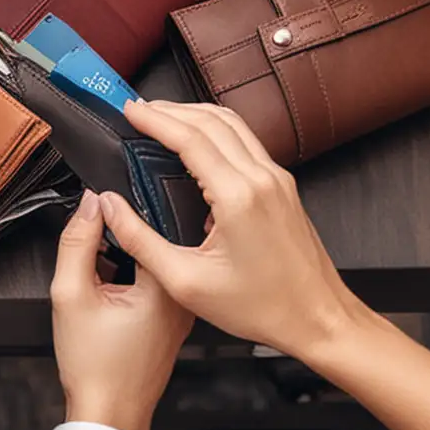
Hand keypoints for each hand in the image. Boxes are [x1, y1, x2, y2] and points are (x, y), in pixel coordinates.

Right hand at [50, 191, 191, 429]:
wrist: (109, 415)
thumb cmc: (95, 368)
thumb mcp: (71, 294)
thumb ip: (77, 240)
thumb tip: (89, 202)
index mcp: (167, 286)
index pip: (149, 222)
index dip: (117, 210)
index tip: (93, 210)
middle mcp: (184, 296)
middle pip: (156, 237)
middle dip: (124, 228)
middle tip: (94, 235)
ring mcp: (182, 310)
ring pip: (157, 257)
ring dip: (130, 249)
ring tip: (102, 258)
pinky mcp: (175, 319)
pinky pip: (157, 278)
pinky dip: (134, 270)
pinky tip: (112, 282)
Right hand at [97, 100, 364, 360]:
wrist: (319, 319)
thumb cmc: (262, 307)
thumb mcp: (186, 282)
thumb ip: (140, 241)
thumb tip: (109, 208)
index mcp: (237, 197)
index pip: (190, 138)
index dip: (154, 119)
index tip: (129, 110)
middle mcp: (261, 179)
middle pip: (210, 120)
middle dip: (169, 109)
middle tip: (138, 109)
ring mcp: (277, 179)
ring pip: (231, 123)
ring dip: (194, 113)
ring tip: (163, 116)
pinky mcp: (283, 186)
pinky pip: (246, 140)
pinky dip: (216, 128)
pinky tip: (199, 139)